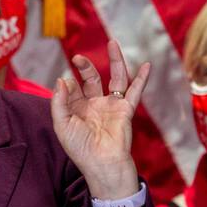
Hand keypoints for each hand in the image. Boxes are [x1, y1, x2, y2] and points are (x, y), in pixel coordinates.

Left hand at [52, 39, 148, 199]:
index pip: (72, 88)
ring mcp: (111, 106)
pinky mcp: (125, 110)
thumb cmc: (80, 148)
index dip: (68, 84)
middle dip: (85, 67)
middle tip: (77, 57)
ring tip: (112, 43)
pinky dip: (141, 78)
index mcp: (77, 109)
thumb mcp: (62, 125)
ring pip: (115, 78)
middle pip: (92, 79)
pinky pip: (134, 91)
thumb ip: (60, 102)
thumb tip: (62, 79)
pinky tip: (146, 65)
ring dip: (115, 61)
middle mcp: (94, 105)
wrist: (102, 163)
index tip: (66, 84)